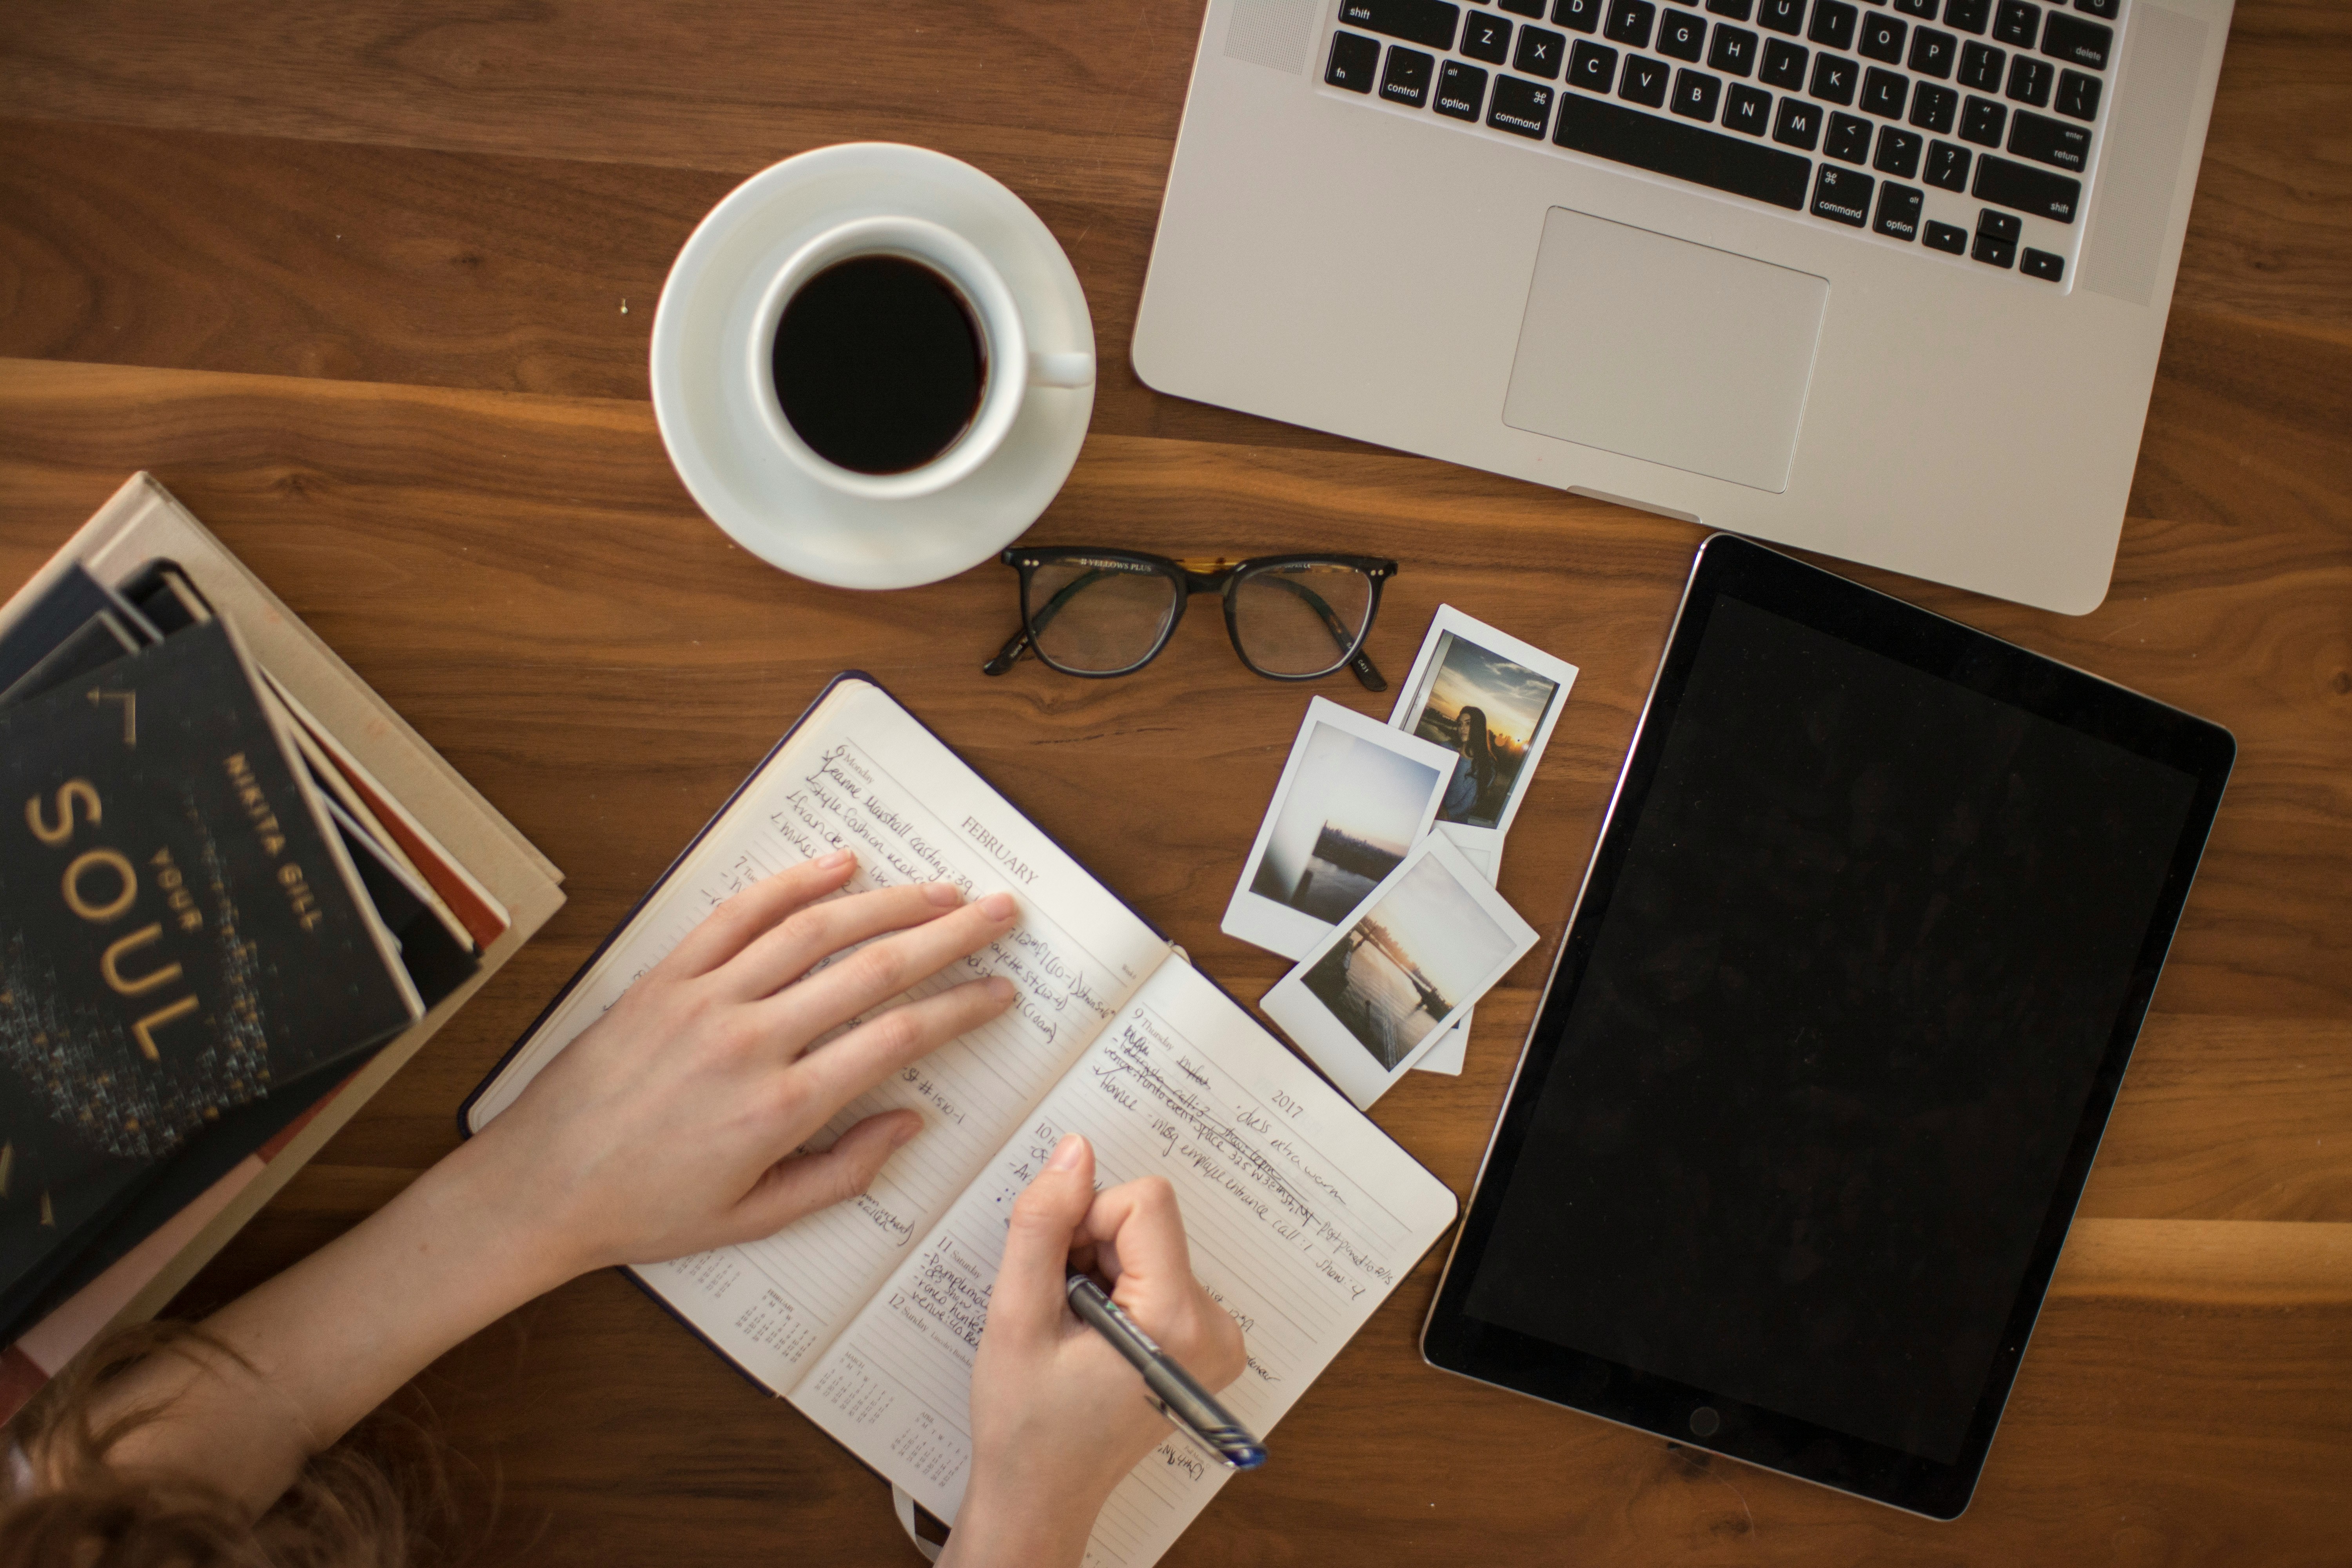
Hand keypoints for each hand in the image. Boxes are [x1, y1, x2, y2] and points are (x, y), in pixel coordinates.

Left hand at [464, 848, 1018, 1283]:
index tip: (1000, 991)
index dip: (961, 1008)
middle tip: (999, 913)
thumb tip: (911, 1122)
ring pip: (815, 930)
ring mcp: (705, 1000)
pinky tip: (840, 865)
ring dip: (888, 902)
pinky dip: (792, 883)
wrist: (539, 1187)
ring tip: (940, 889)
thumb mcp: (756, 1218)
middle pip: (873, 969)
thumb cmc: (647, 1210)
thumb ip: (842, 1172)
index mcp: (780, 1109)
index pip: (898, 1038)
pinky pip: (738, 915)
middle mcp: (750, 1042)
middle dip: (949, 935)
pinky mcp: (666, 977)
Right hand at [945, 1136, 1246, 1567]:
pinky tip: (1092, 1335)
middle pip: (1148, 1221)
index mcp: (1178, 1322)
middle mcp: (1215, 1328)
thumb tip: (1075, 1151)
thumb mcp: (1016, 1317)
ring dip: (1100, 1269)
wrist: (1043, 1494)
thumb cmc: (1026, 1424)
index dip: (1085, 1222)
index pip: (1145, 1203)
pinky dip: (1117, 1288)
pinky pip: (1158, 1271)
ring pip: (1149, 1242)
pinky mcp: (1204, 1341)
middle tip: (1060, 1311)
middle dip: (1091, 1248)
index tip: (1058, 1275)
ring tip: (1073, 1330)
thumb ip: (1043, 1225)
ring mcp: (1216, 1338)